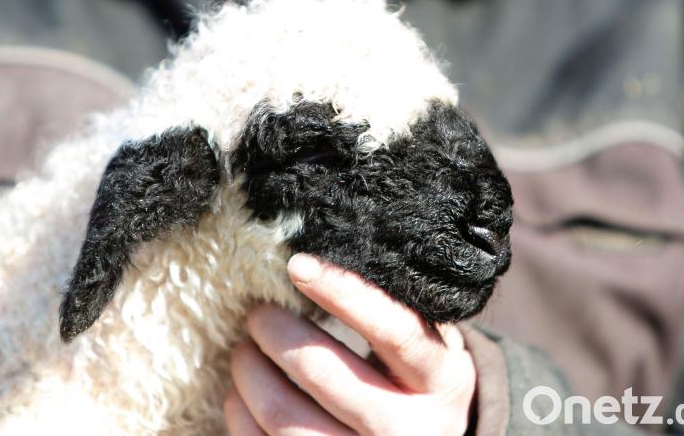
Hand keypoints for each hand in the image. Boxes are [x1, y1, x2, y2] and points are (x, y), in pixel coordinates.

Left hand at [224, 254, 476, 434]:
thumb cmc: (418, 381)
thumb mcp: (426, 347)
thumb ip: (390, 313)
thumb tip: (311, 266)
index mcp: (442, 380)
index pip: (392, 330)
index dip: (343, 293)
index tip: (297, 265)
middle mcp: (410, 429)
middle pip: (321, 371)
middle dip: (274, 331)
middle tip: (257, 312)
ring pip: (283, 415)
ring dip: (249, 372)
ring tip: (244, 350)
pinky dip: (241, 413)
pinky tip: (243, 393)